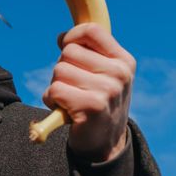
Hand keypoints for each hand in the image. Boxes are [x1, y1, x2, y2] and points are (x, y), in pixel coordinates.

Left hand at [42, 23, 135, 161]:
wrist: (105, 145)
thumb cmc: (99, 103)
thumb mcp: (104, 74)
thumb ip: (89, 53)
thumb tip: (61, 38)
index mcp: (124, 61)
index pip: (91, 30)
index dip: (72, 36)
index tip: (66, 47)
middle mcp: (119, 73)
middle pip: (69, 51)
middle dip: (62, 67)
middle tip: (74, 87)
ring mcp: (108, 89)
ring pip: (59, 70)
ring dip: (55, 86)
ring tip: (69, 100)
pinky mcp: (92, 106)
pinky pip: (55, 90)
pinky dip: (52, 100)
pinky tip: (64, 110)